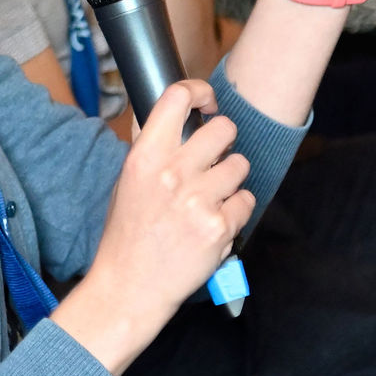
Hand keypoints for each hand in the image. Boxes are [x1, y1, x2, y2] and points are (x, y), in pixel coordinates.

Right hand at [53, 81, 251, 372]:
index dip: (199, 91)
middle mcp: (173, 173)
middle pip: (224, 128)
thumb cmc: (128, 233)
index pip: (177, 98)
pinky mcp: (219, 227)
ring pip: (240, 165)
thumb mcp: (128, 180)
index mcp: (145, 157)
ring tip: (213, 195)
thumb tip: (178, 116)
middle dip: (224, 140)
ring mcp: (198, 201)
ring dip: (232, 177)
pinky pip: (247, 200)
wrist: (130, 285)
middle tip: (214, 157)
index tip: (206, 101)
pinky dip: (237, 209)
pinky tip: (217, 220)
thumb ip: (153, 148)